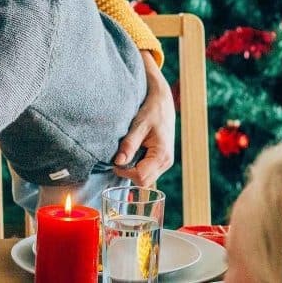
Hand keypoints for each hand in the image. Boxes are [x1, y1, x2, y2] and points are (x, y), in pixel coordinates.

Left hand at [113, 50, 175, 186]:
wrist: (162, 100)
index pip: (141, 177)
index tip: (115, 161)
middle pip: (143, 181)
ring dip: (133, 170)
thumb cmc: (152, 110)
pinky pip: (147, 171)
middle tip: (120, 157)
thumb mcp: (139, 125)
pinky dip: (137, 166)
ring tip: (127, 152)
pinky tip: (133, 152)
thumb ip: (129, 144)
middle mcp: (166, 162)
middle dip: (129, 173)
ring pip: (146, 178)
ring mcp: (164, 162)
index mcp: (162, 155)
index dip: (125, 172)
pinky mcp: (161, 159)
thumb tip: (118, 162)